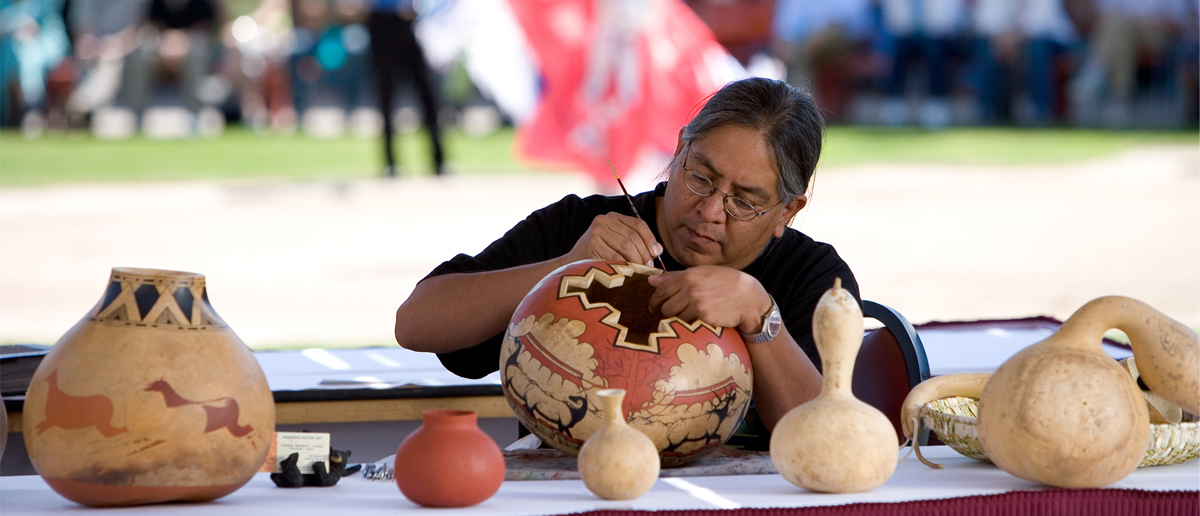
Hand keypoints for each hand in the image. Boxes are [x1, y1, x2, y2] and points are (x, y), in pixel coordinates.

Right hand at [562, 213, 662, 265]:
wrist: (570, 266)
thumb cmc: (597, 257)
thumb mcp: (616, 244)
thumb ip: (635, 243)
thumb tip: (658, 249)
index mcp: (612, 217)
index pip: (639, 225)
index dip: (651, 239)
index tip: (656, 253)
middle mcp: (604, 220)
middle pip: (634, 236)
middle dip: (645, 253)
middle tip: (648, 268)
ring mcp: (597, 231)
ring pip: (627, 246)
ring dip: (637, 261)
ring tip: (640, 271)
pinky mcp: (592, 243)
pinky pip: (616, 256)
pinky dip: (625, 266)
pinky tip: (628, 273)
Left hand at [646, 266, 769, 333]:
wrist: (747, 298)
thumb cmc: (725, 283)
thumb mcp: (702, 273)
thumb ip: (675, 277)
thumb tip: (651, 280)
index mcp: (688, 276)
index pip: (661, 291)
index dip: (654, 301)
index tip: (654, 307)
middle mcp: (691, 290)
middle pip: (665, 307)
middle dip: (664, 312)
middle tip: (669, 315)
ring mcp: (697, 305)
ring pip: (675, 318)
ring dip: (677, 320)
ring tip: (684, 318)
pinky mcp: (704, 318)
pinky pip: (687, 325)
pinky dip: (688, 325)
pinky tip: (694, 322)